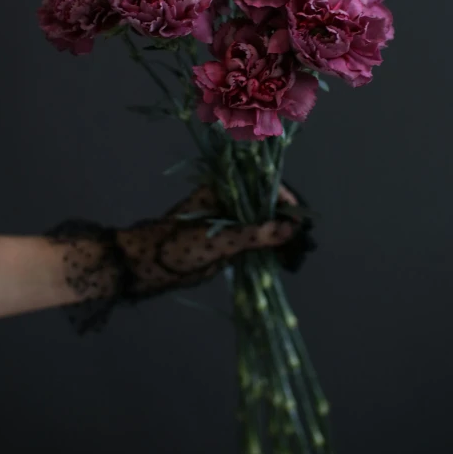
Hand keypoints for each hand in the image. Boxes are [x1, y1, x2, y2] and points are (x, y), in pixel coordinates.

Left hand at [115, 185, 299, 295]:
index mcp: (224, 188)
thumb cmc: (180, 245)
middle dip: (285, 220)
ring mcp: (230, 221)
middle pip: (266, 204)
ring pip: (263, 223)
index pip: (263, 186)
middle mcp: (230, 201)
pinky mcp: (229, 241)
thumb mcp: (221, 240)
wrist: (151, 267)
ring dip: (278, 236)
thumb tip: (291, 229)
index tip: (299, 220)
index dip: (284, 201)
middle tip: (301, 239)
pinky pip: (255, 240)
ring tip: (295, 252)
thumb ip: (256, 234)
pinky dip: (268, 248)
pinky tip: (282, 259)